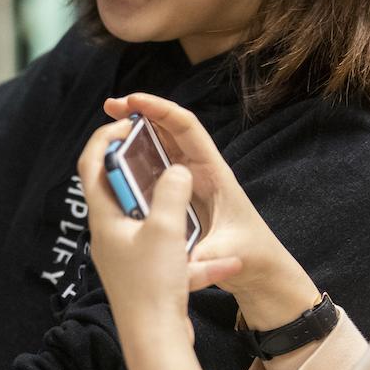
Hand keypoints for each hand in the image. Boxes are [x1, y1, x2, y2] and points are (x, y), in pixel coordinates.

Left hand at [79, 120, 240, 338]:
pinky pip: (166, 251)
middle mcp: (108, 234)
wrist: (154, 342)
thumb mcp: (165, 231)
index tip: (131, 123)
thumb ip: (170, 193)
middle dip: (141, 168)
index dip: (108, 138)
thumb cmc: (152, 286)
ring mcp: (124, 255)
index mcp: (104, 218)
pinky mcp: (143, 274)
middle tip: (163, 151)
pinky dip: (190, 252)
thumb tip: (177, 170)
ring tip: (195, 204)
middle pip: (118, 188)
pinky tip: (220, 265)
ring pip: (147, 219)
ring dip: (172, 210)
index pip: (93, 164)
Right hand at [98, 94, 321, 328]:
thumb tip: (175, 256)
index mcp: (215, 173)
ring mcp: (190, 181)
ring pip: (160, 147)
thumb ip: (203, 254)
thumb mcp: (227, 253)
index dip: (160, 110)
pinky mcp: (181, 195)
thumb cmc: (251, 254)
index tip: (133, 101)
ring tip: (108, 128)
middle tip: (111, 107)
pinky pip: (156, 169)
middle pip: (169, 130)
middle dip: (141, 113)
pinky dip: (136, 159)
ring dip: (135, 134)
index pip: (186, 129)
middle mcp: (201, 170)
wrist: (261, 268)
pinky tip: (117, 162)